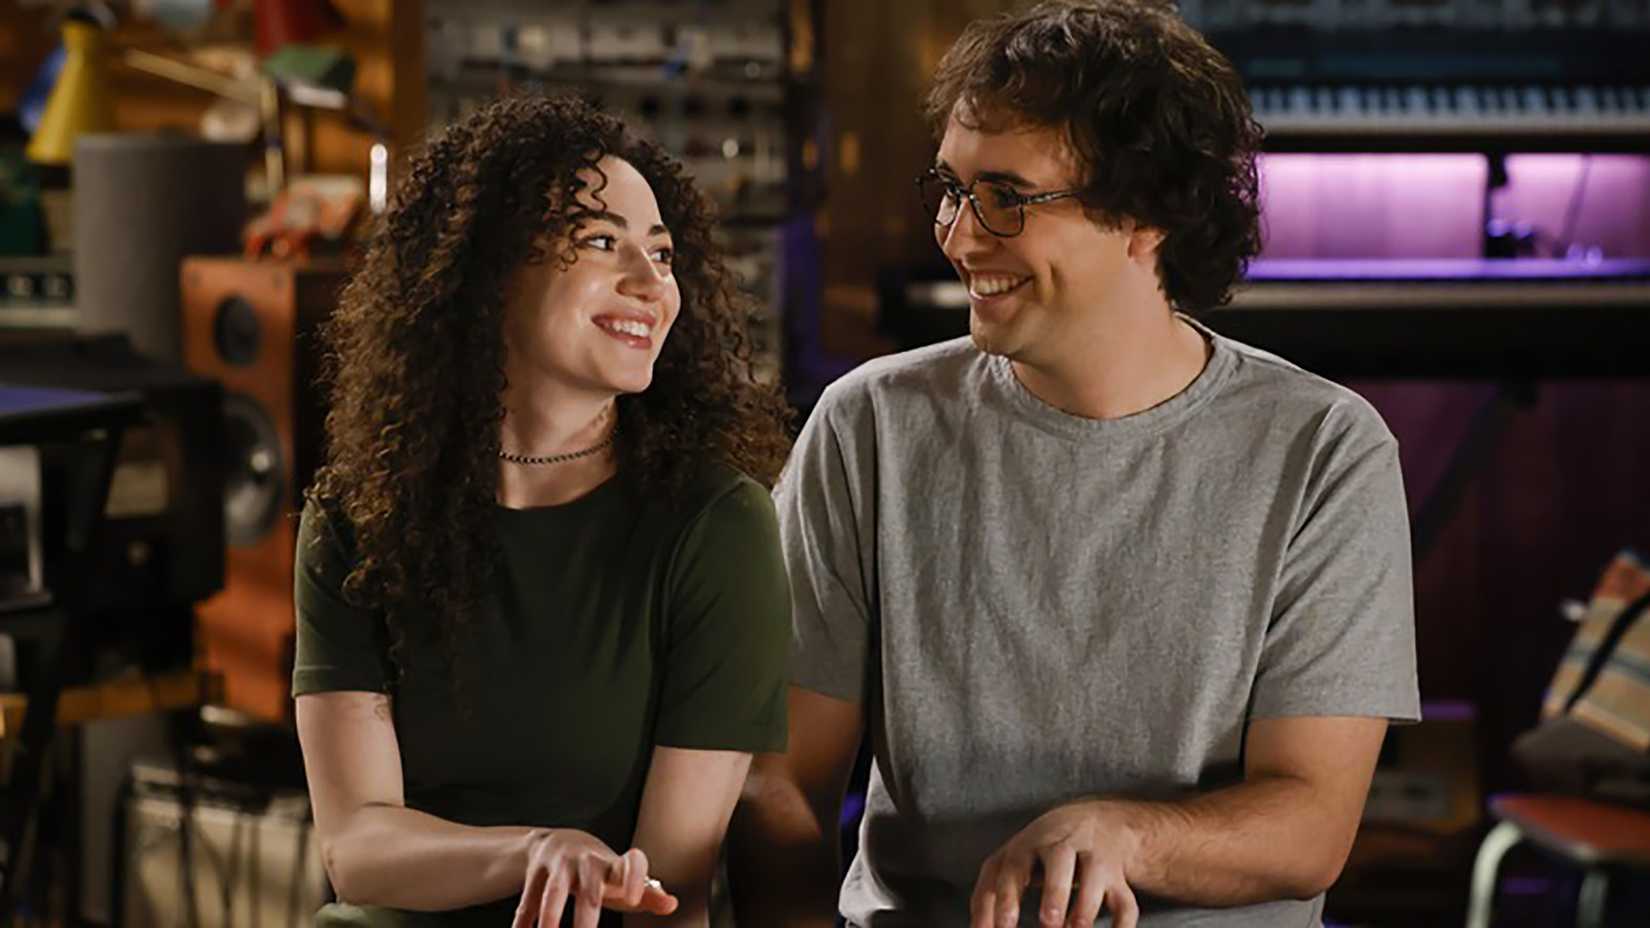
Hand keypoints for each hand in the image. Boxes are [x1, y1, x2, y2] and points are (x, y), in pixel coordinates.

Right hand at [512, 829, 678, 927]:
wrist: (558, 840)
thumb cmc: (600, 870)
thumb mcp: (621, 878)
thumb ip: (647, 894)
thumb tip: (672, 904)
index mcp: (613, 864)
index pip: (630, 863)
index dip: (633, 878)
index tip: (632, 900)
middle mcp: (586, 862)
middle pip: (588, 890)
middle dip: (586, 918)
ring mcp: (558, 865)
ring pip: (553, 893)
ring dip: (550, 920)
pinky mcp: (534, 873)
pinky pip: (527, 902)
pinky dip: (523, 923)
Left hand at [970, 800, 1138, 927]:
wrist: (1097, 821)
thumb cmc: (1040, 851)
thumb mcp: (1011, 861)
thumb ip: (989, 895)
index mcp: (1027, 844)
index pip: (1013, 867)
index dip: (1008, 897)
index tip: (1005, 926)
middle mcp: (1062, 846)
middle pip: (1059, 862)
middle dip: (1055, 894)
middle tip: (1049, 923)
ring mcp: (1093, 858)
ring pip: (1095, 877)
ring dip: (1085, 908)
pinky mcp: (1117, 877)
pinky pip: (1125, 901)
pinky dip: (1122, 925)